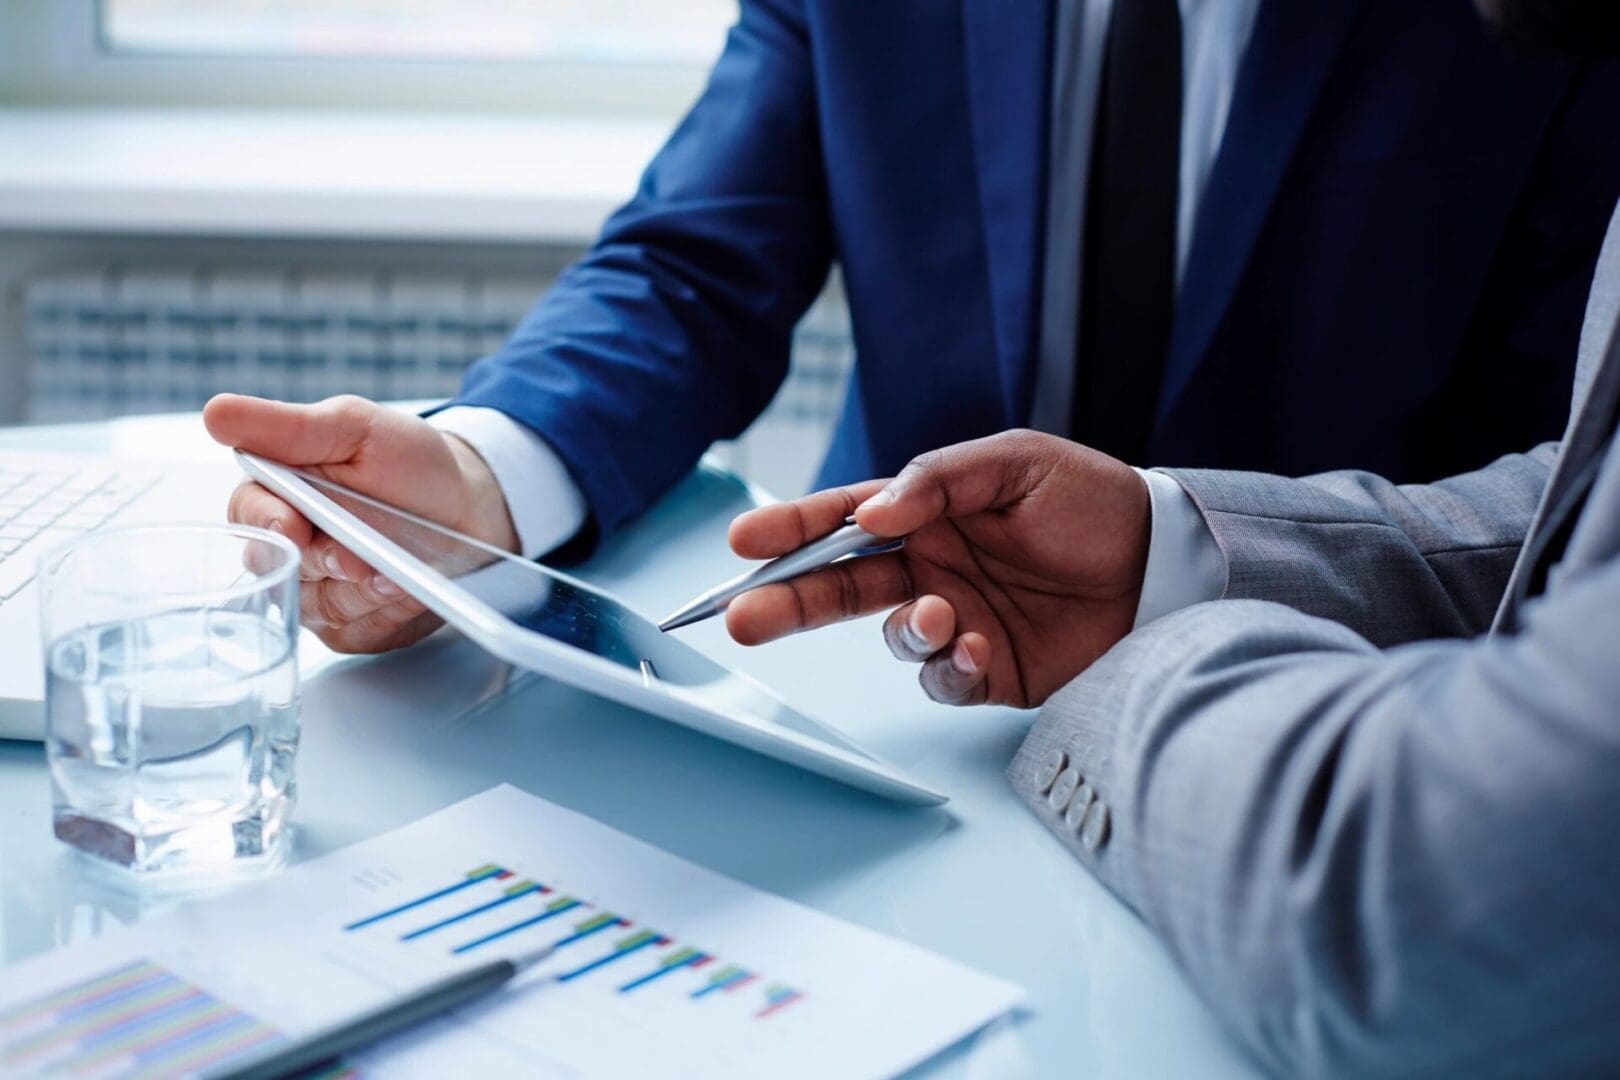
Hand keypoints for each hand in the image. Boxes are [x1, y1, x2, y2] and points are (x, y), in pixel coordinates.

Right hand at [203, 394, 519, 652]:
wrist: (471, 506)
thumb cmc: (410, 462)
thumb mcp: (354, 428)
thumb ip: (288, 427)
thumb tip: (215, 412)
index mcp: (279, 492)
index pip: (249, 515)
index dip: (269, 523)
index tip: (293, 528)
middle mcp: (289, 546)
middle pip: (277, 570)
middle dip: (326, 562)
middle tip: (362, 558)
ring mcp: (316, 590)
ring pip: (317, 606)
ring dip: (363, 590)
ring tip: (400, 570)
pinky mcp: (349, 626)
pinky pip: (352, 632)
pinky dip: (384, 612)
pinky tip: (407, 590)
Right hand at [724, 430, 1150, 706]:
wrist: (1166, 562)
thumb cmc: (1092, 500)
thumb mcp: (1016, 462)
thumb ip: (939, 480)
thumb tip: (872, 516)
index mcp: (927, 514)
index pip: (843, 521)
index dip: (791, 531)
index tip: (744, 543)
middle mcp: (930, 568)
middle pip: (840, 588)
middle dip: (786, 601)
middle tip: (743, 616)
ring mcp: (955, 619)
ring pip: (892, 637)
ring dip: (903, 630)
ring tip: (939, 615)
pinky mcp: (988, 668)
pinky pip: (944, 677)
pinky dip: (950, 666)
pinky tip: (976, 645)